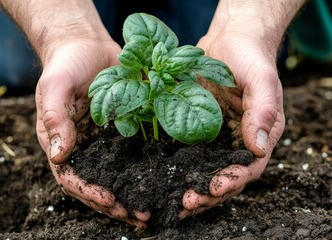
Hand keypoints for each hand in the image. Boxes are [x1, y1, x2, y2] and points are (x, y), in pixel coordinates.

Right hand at [35, 38, 149, 228]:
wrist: (88, 46)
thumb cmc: (66, 65)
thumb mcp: (55, 87)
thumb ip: (54, 119)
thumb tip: (57, 156)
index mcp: (64, 143)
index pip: (73, 178)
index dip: (90, 193)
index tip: (111, 201)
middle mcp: (86, 148)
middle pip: (99, 184)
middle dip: (117, 203)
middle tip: (141, 216)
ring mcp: (107, 141)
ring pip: (120, 174)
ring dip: (135, 192)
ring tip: (155, 207)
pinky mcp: (126, 130)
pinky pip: (136, 152)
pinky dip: (148, 168)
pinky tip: (165, 176)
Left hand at [180, 30, 284, 217]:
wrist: (229, 40)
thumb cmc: (250, 58)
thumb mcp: (261, 80)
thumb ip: (263, 112)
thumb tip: (260, 149)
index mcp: (259, 135)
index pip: (248, 168)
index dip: (231, 182)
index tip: (212, 190)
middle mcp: (236, 141)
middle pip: (223, 176)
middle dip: (206, 193)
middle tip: (185, 203)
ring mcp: (214, 136)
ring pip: (202, 169)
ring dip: (188, 186)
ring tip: (170, 200)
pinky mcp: (195, 127)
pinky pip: (186, 150)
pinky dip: (175, 166)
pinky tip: (160, 176)